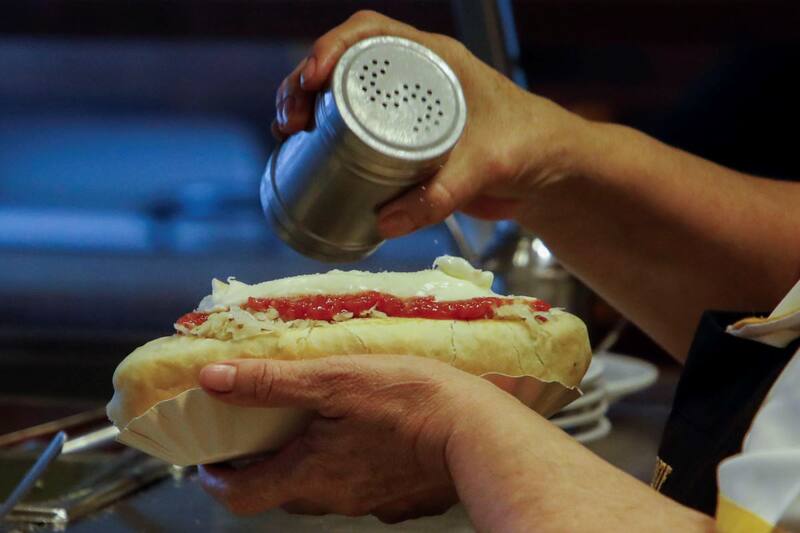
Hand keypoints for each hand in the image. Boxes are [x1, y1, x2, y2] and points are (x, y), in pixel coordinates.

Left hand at [196, 355, 492, 521]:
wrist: (480, 432)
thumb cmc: (408, 401)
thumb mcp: (333, 379)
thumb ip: (271, 382)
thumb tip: (212, 379)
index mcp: (309, 474)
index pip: (239, 496)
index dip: (216, 479)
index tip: (210, 456)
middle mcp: (334, 498)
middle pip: (279, 490)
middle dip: (263, 461)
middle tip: (261, 425)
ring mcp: (368, 501)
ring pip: (320, 487)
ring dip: (306, 460)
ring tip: (314, 420)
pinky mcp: (397, 496)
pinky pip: (357, 484)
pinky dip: (346, 462)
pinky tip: (363, 432)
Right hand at [274, 10, 590, 236]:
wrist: (549, 172)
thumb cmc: (529, 147)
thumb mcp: (488, 165)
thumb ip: (442, 195)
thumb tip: (384, 223)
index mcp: (435, 60)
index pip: (371, 33)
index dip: (332, 48)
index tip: (310, 80)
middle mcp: (415, 77)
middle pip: (345, 64)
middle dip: (306, 84)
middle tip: (290, 119)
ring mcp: (408, 109)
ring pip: (345, 96)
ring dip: (310, 109)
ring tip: (290, 134)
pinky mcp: (405, 141)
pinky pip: (357, 129)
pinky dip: (328, 137)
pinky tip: (309, 155)